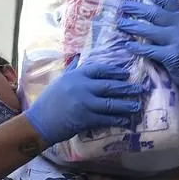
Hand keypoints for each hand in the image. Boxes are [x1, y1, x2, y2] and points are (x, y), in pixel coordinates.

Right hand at [24, 60, 144, 145]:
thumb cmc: (48, 101)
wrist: (38, 122)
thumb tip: (77, 57)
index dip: (115, 71)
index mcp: (76, 76)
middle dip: (127, 88)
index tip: (126, 73)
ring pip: (111, 103)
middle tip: (140, 89)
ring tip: (136, 106)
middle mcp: (81, 87)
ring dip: (126, 105)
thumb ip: (71, 69)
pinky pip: (106, 118)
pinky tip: (125, 120)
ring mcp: (84, 103)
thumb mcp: (59, 81)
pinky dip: (117, 120)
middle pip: (110, 86)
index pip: (100, 69)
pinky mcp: (85, 119)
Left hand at [117, 0, 178, 105]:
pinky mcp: (172, 56)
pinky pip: (149, 50)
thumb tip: (151, 13)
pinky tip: (127, 45)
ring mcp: (177, 41)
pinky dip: (137, 47)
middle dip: (136, 8)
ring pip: (149, 30)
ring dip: (132, 26)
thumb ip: (173, 24)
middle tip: (122, 6)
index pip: (168, 0)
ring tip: (119, 23)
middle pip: (155, 13)